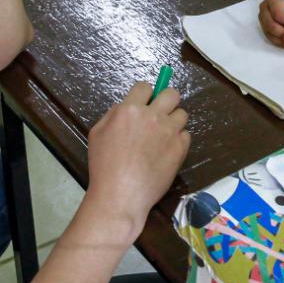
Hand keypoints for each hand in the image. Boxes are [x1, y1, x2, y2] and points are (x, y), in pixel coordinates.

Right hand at [83, 83, 189, 240]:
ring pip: (182, 114)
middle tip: (161, 114)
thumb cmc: (104, 166)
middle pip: (172, 94)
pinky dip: (178, 141)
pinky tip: (167, 151)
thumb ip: (113, 115)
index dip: (145, 95)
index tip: (144, 104)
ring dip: (174, 122)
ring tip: (164, 136)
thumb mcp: (97, 133)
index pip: (145, 87)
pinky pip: (186, 135)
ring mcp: (169, 132)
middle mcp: (152, 116)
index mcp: (129, 110)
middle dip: (167, 101)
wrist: (121, 194)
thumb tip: (127, 107)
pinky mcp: (180, 148)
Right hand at [258, 0, 283, 49]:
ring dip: (281, 40)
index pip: (277, 13)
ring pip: (269, 32)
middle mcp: (264, 10)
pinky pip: (270, 37)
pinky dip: (279, 42)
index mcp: (272, 1)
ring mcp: (263, 20)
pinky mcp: (264, 28)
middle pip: (270, 24)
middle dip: (282, 34)